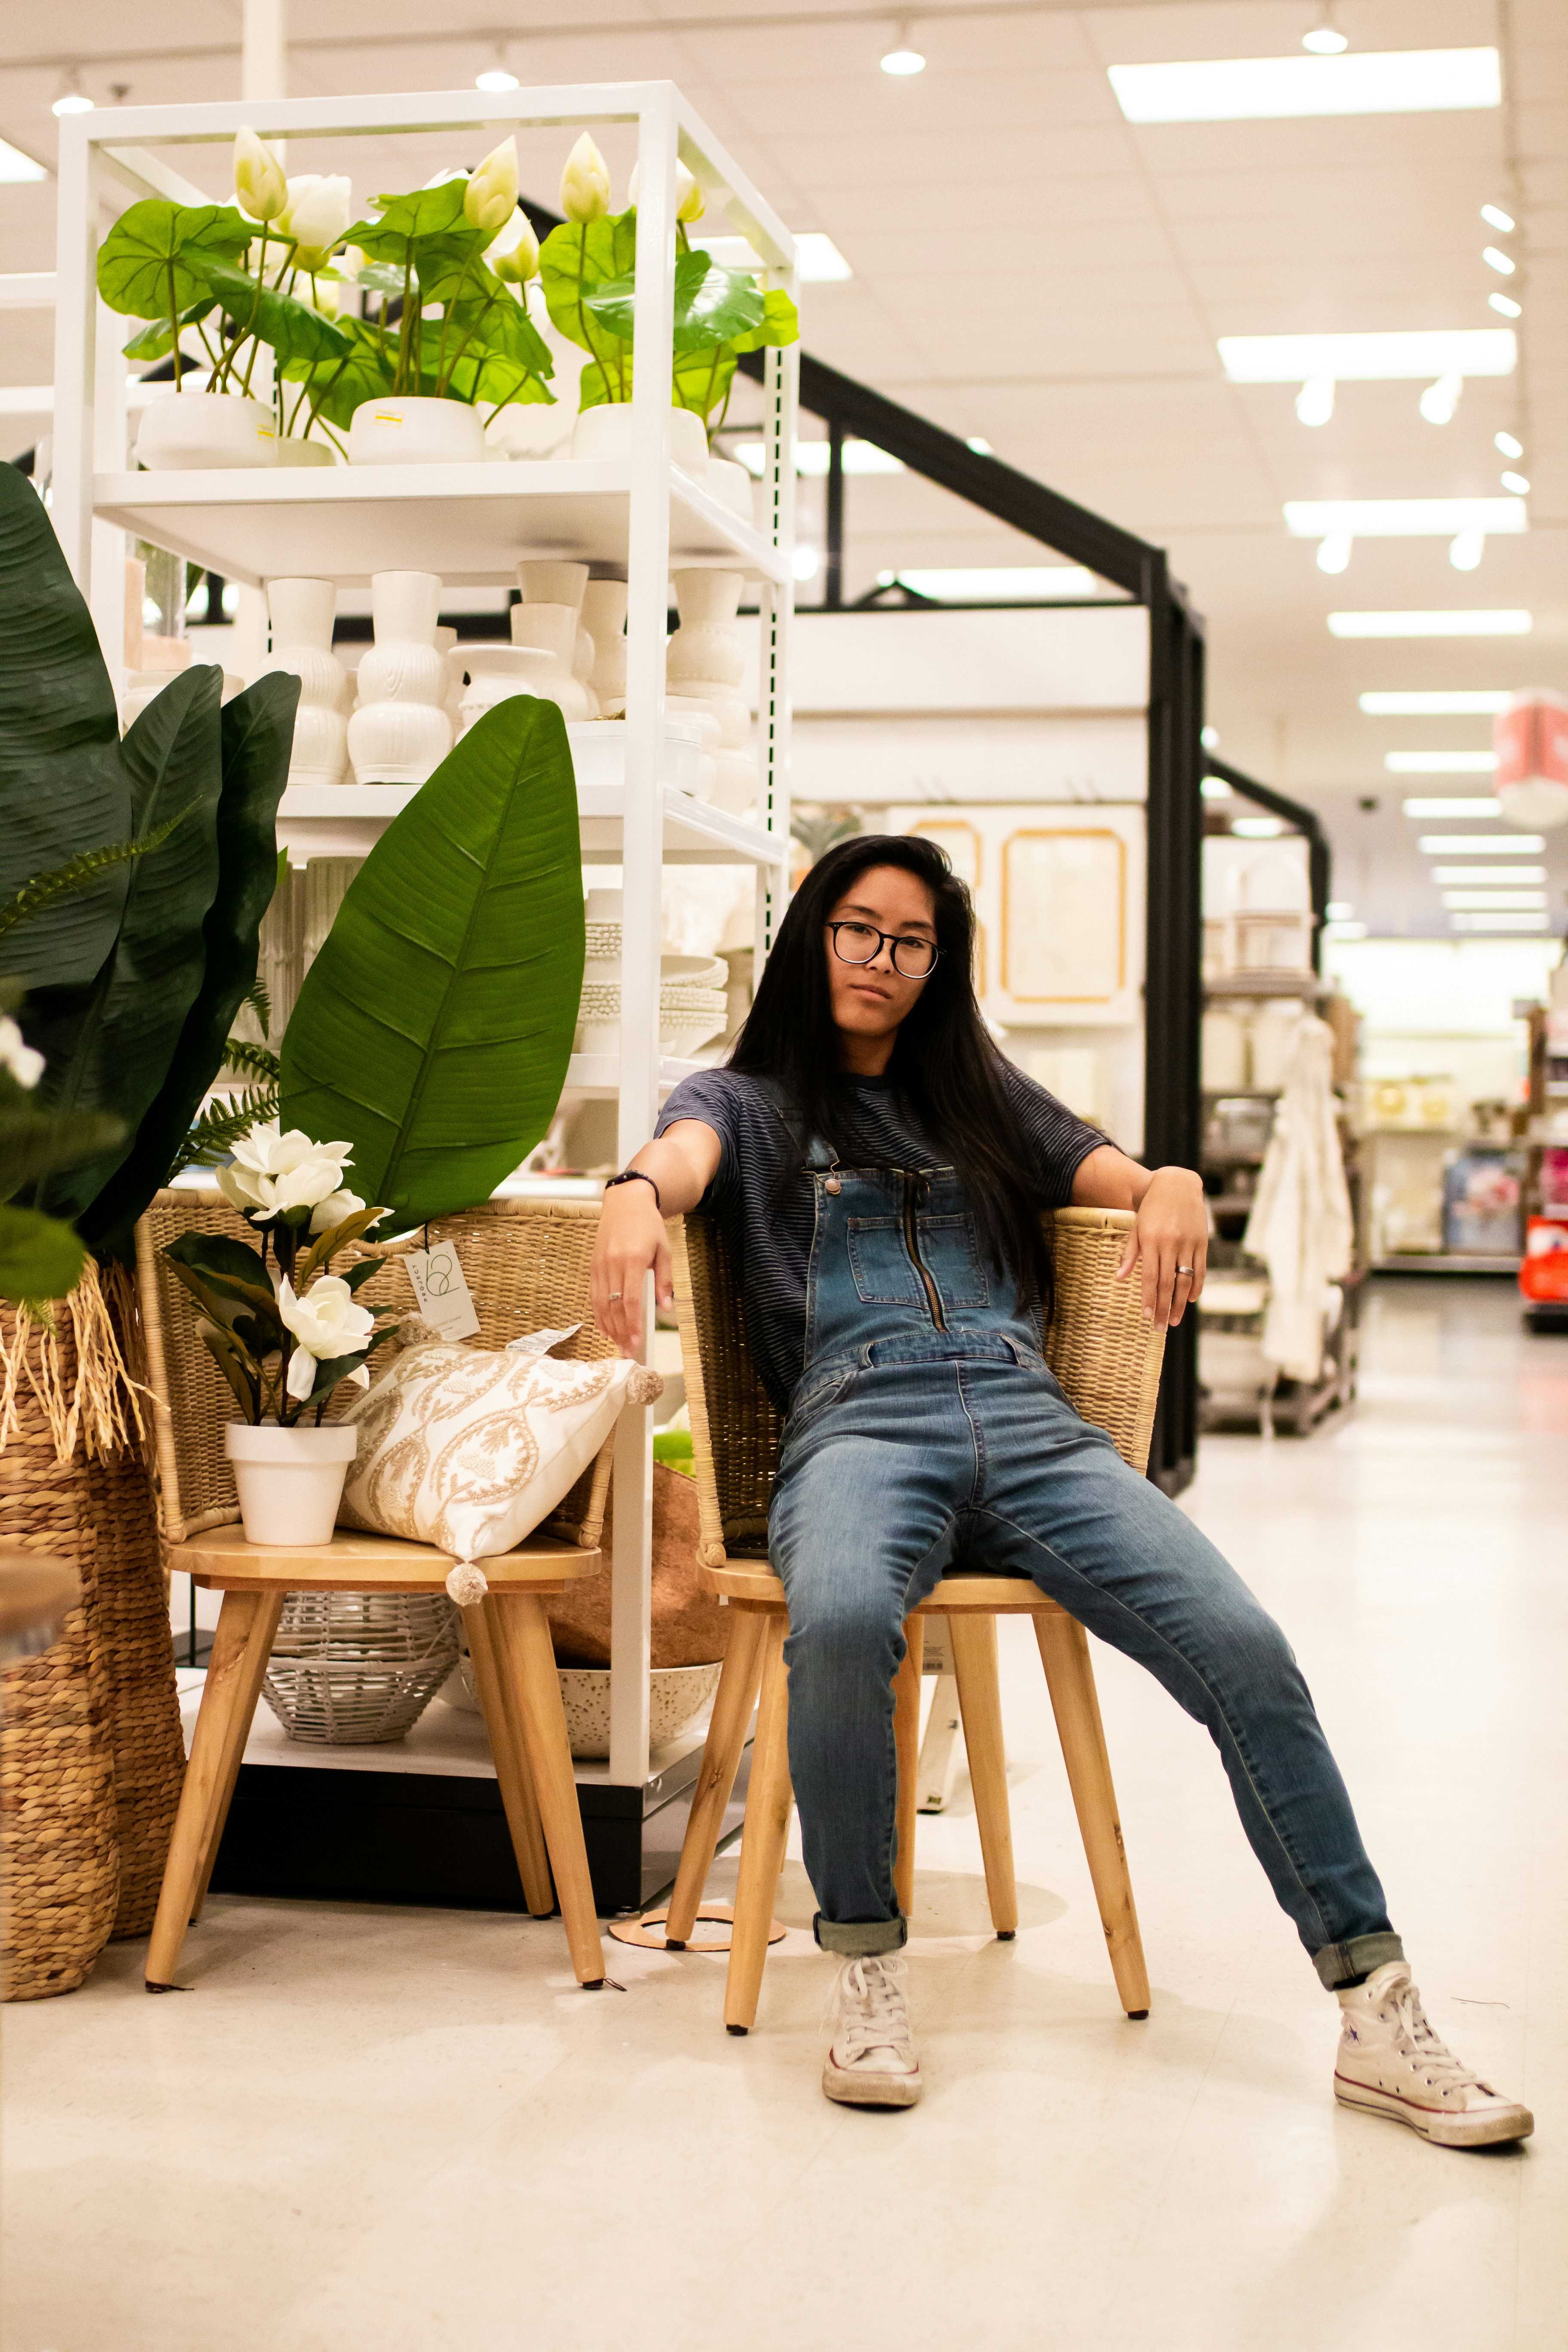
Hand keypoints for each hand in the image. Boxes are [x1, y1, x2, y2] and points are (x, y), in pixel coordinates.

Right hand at [590, 1182, 671, 1354]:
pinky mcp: (593, 1266)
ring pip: (600, 1303)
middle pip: (614, 1306)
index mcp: (633, 1260)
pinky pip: (593, 1295)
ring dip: (608, 1327)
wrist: (625, 1203)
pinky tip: (603, 1328)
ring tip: (616, 1345)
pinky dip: (597, 1314)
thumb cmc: (648, 1226)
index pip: (631, 1300)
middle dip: (620, 1332)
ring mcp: (600, 1265)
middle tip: (627, 1352)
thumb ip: (665, 1280)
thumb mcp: (664, 1250)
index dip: (633, 1324)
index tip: (636, 1343)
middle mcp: (613, 1264)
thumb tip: (665, 1307)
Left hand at [1116, 1167, 1207, 1328]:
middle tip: (1161, 1328)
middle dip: (1164, 1308)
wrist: (1176, 1184)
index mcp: (1151, 1240)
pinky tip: (1191, 1299)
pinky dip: (1197, 1286)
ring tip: (1175, 1320)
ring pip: (1185, 1279)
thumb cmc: (1151, 1209)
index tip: (1147, 1317)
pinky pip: (1201, 1269)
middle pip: (1168, 1283)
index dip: (1149, 1299)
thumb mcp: (1136, 1228)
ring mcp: (1188, 1243)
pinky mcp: (1202, 1241)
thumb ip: (1129, 1253)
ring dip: (1180, 1303)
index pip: (1150, 1277)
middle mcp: (1171, 1243)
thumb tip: (1120, 1278)